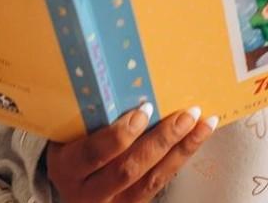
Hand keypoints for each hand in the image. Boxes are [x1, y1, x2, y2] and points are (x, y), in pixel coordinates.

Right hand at [46, 103, 216, 202]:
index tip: (143, 109)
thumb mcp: (64, 134)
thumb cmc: (68, 146)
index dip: (119, 135)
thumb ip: (84, 115)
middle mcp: (88, 192)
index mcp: (67, 167)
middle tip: (185, 115)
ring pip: (152, 180)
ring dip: (181, 149)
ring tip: (203, 123)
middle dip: (161, 141)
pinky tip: (198, 137)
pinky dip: (182, 158)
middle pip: (128, 169)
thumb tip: (115, 76)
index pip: (93, 153)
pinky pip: (161, 183)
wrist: (71, 188)